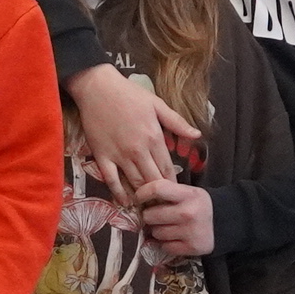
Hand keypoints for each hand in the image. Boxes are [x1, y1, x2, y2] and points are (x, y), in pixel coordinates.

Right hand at [69, 64, 184, 196]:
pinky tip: (126, 202)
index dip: (172, 182)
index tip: (175, 192)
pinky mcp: (102, 157)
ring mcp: (119, 155)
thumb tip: (197, 134)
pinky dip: (119, 194)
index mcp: (154, 138)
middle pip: (153, 180)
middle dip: (160, 194)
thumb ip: (177, 122)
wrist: (97, 88)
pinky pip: (111, 180)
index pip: (167, 168)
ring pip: (135, 183)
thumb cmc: (129, 94)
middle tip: (164, 203)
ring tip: (149, 206)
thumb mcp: (157, 104)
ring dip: (143, 196)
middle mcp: (138, 150)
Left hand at [134, 174, 217, 258]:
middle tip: (157, 216)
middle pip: (150, 215)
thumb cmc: (199, 205)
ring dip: (158, 231)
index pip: (157, 189)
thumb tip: (138, 198)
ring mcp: (190, 232)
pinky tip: (175, 238)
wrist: (225, 222)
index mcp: (188, 195)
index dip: (143, 193)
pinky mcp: (191, 248)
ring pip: (156, 233)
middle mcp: (188, 213)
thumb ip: (167, 192)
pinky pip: (165, 247)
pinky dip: (166, 244)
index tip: (139, 198)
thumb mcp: (188, 192)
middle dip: (150, 216)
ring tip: (168, 227)